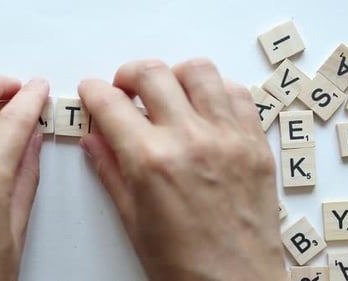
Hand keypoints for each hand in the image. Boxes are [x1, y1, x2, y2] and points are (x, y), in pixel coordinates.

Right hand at [79, 59, 285, 280]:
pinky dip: (215, 91)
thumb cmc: (184, 266)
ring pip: (198, 71)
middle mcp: (190, 139)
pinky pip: (238, 94)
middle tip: (125, 89)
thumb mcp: (133, 219)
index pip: (110, 103)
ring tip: (168, 93)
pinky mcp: (255, 143)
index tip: (92, 93)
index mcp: (150, 161)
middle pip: (151, 73)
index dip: (93, 92)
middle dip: (128, 75)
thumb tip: (94, 140)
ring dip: (174, 76)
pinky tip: (205, 109)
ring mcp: (228, 137)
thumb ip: (110, 171)